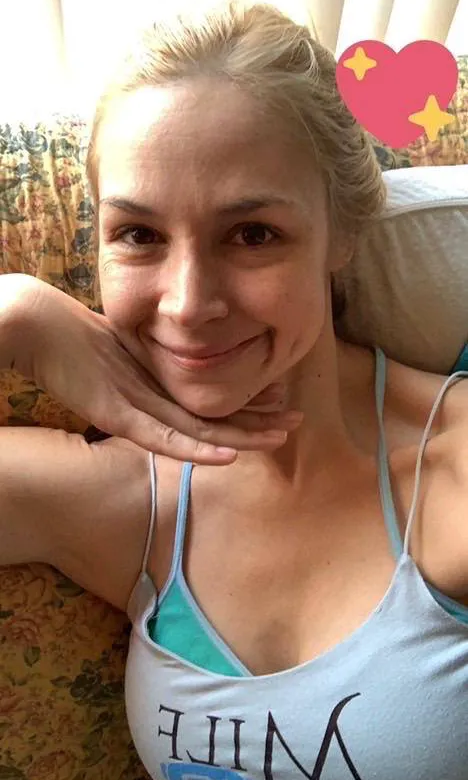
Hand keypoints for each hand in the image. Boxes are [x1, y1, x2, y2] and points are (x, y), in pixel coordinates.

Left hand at [14, 277, 302, 463]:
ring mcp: (133, 412)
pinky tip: (228, 454)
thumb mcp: (123, 338)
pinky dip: (196, 447)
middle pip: (209, 424)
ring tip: (277, 437)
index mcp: (153, 391)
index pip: (206, 404)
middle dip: (253, 426)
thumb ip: (150, 348)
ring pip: (195, 434)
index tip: (277, 396)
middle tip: (293, 426)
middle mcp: (148, 407)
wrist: (30, 325)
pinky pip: (162, 435)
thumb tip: (179, 336)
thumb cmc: (71, 329)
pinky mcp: (115, 412)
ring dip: (239, 439)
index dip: (242, 403)